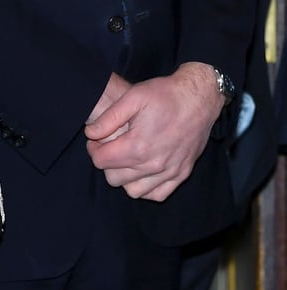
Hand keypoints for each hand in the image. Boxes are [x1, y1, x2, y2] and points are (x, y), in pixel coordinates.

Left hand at [84, 63, 223, 201]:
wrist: (198, 98)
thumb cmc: (165, 94)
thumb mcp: (133, 97)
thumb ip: (108, 118)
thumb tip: (91, 134)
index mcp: (138, 146)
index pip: (101, 161)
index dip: (93, 149)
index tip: (96, 139)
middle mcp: (154, 164)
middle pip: (114, 178)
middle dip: (107, 162)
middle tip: (110, 145)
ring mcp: (170, 172)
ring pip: (133, 191)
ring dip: (124, 177)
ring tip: (126, 157)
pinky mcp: (182, 174)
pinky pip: (157, 195)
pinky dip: (146, 188)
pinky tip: (143, 171)